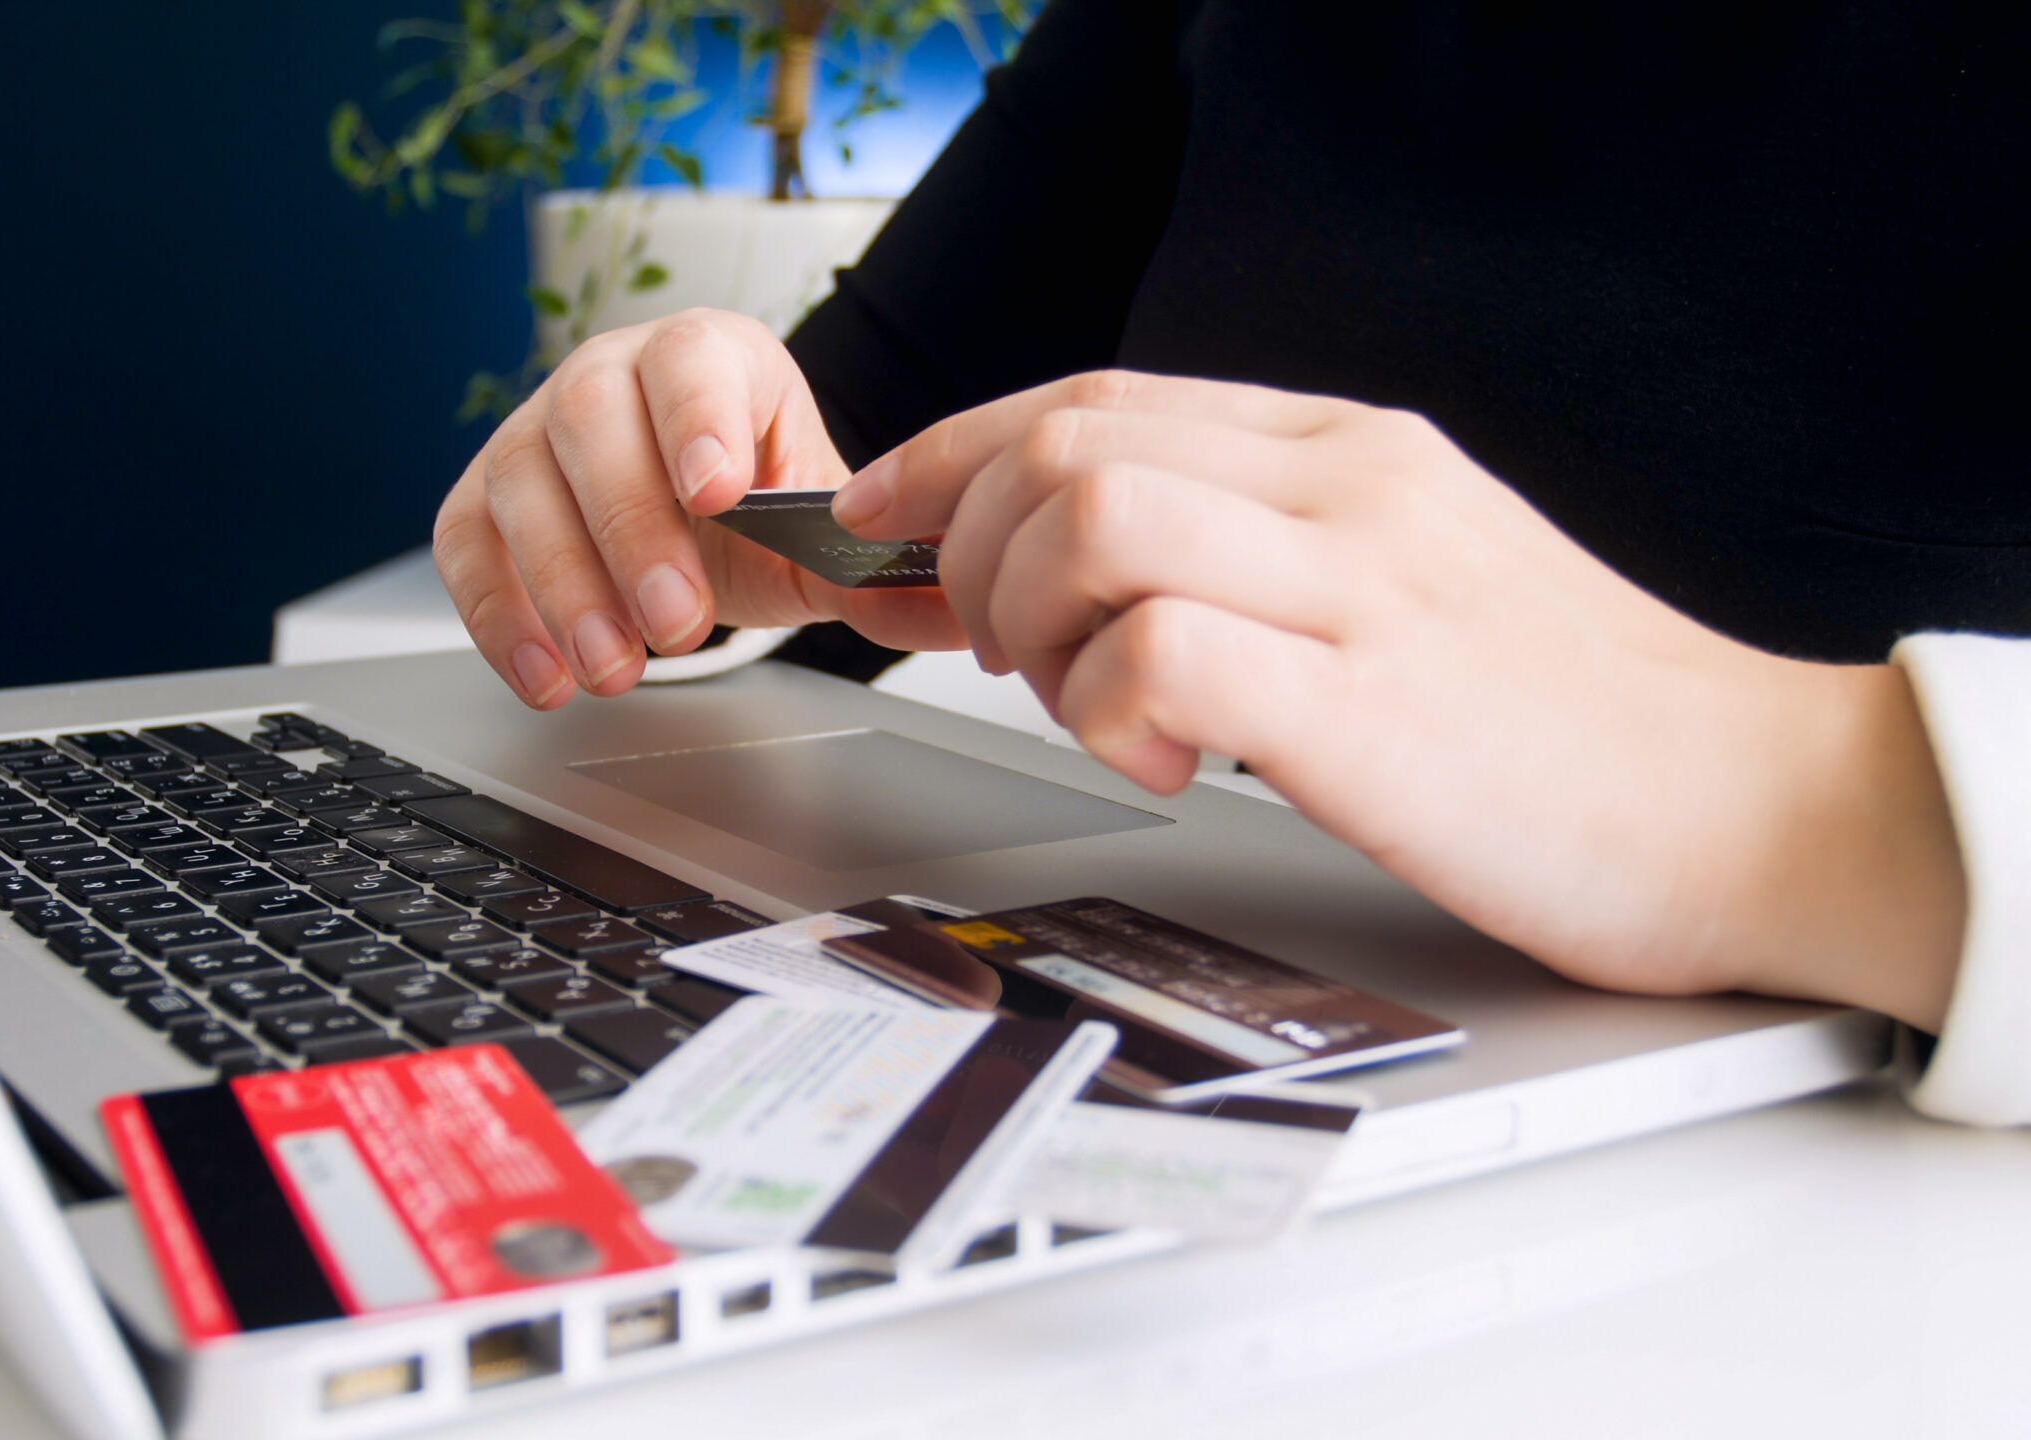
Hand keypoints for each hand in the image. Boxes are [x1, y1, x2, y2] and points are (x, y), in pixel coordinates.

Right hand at [433, 308, 963, 707]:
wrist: (693, 513)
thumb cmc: (750, 506)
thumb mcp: (816, 534)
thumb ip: (869, 568)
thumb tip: (947, 600)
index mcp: (710, 355)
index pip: (695, 362)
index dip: (700, 419)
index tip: (718, 492)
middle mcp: (610, 374)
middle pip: (594, 421)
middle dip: (632, 529)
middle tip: (676, 623)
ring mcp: (535, 430)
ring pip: (522, 483)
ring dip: (564, 585)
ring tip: (616, 668)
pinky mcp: (483, 496)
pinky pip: (467, 545)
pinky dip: (499, 616)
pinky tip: (547, 677)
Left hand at [833, 371, 1966, 1027]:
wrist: (1757, 804)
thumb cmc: (1572, 718)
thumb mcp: (1414, 579)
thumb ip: (1272, 547)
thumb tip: (1105, 563)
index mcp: (1349, 452)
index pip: (1096, 397)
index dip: (953, 449)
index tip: (882, 514)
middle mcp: (1345, 489)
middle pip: (1062, 442)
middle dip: (969, 547)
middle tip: (992, 651)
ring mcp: (1359, 586)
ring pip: (1088, 515)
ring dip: (1027, 619)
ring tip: (1081, 702)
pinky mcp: (1367, 704)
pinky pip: (1160, 649)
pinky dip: (1107, 706)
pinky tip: (1157, 760)